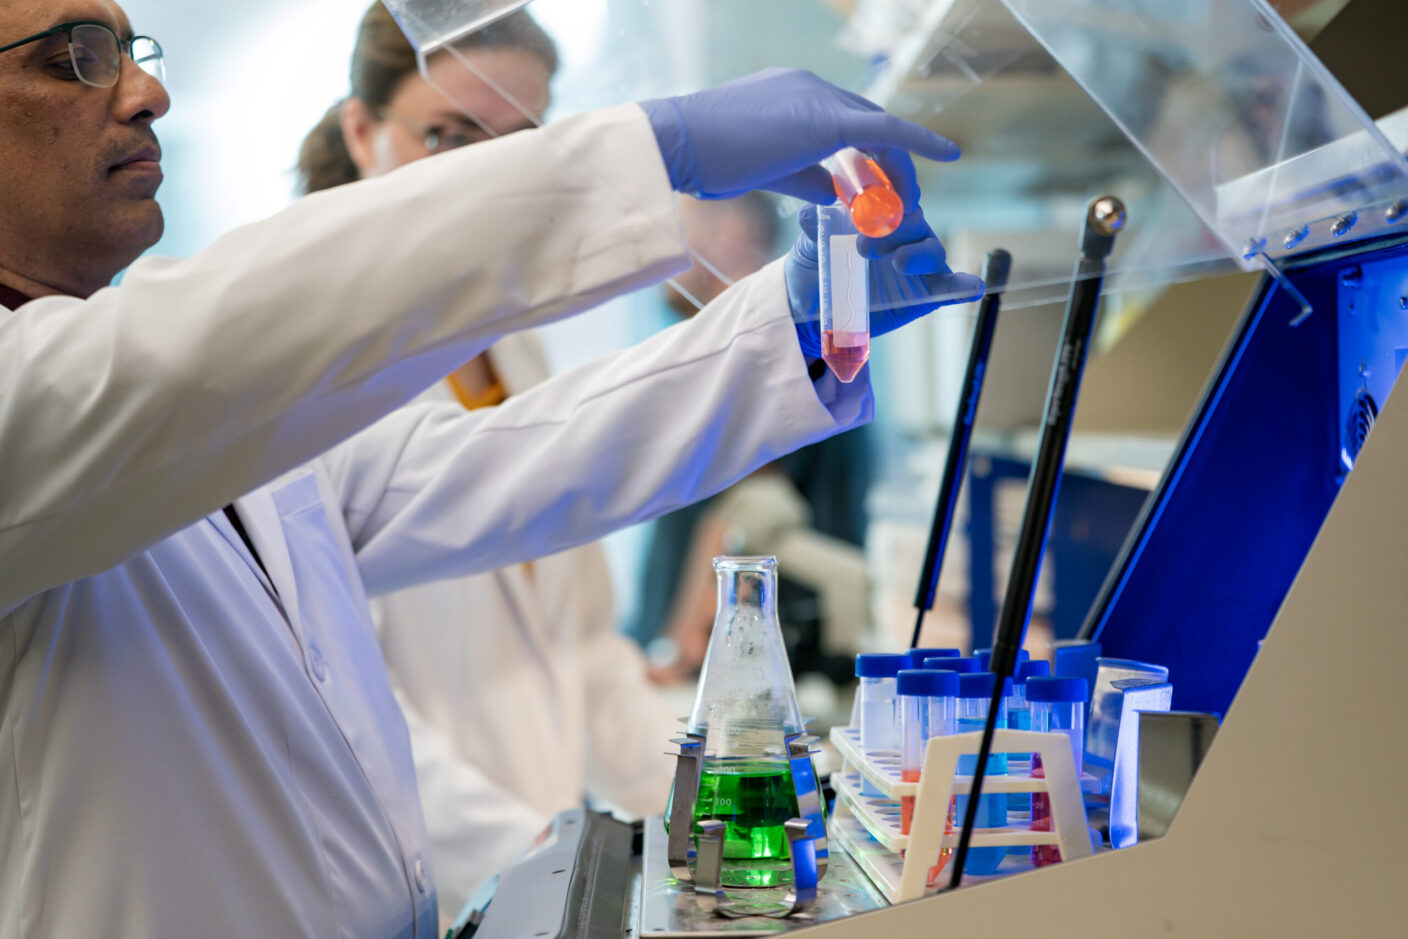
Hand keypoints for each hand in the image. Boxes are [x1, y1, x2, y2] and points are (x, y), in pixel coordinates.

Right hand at [639, 68, 959, 200]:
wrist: (679, 142)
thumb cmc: (707, 160)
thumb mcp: (766, 170)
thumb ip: (806, 178)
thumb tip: (838, 193)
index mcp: (793, 95)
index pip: (844, 120)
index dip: (866, 153)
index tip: (875, 180)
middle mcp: (811, 87)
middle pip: (868, 122)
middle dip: (889, 159)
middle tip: (901, 196)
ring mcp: (819, 97)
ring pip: (878, 129)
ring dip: (897, 165)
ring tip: (907, 200)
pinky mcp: (826, 119)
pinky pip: (886, 132)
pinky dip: (919, 143)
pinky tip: (948, 155)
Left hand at [784, 150, 984, 356]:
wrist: (810, 306)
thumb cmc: (815, 262)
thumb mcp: (809, 241)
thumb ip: (814, 224)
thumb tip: (810, 215)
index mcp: (880, 209)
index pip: (895, 189)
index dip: (891, 189)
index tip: (871, 200)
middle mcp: (904, 231)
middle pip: (913, 218)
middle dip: (894, 228)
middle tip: (865, 244)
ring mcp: (917, 261)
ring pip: (930, 249)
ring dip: (917, 254)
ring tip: (899, 263)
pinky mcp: (926, 291)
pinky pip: (949, 286)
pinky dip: (963, 285)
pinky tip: (972, 285)